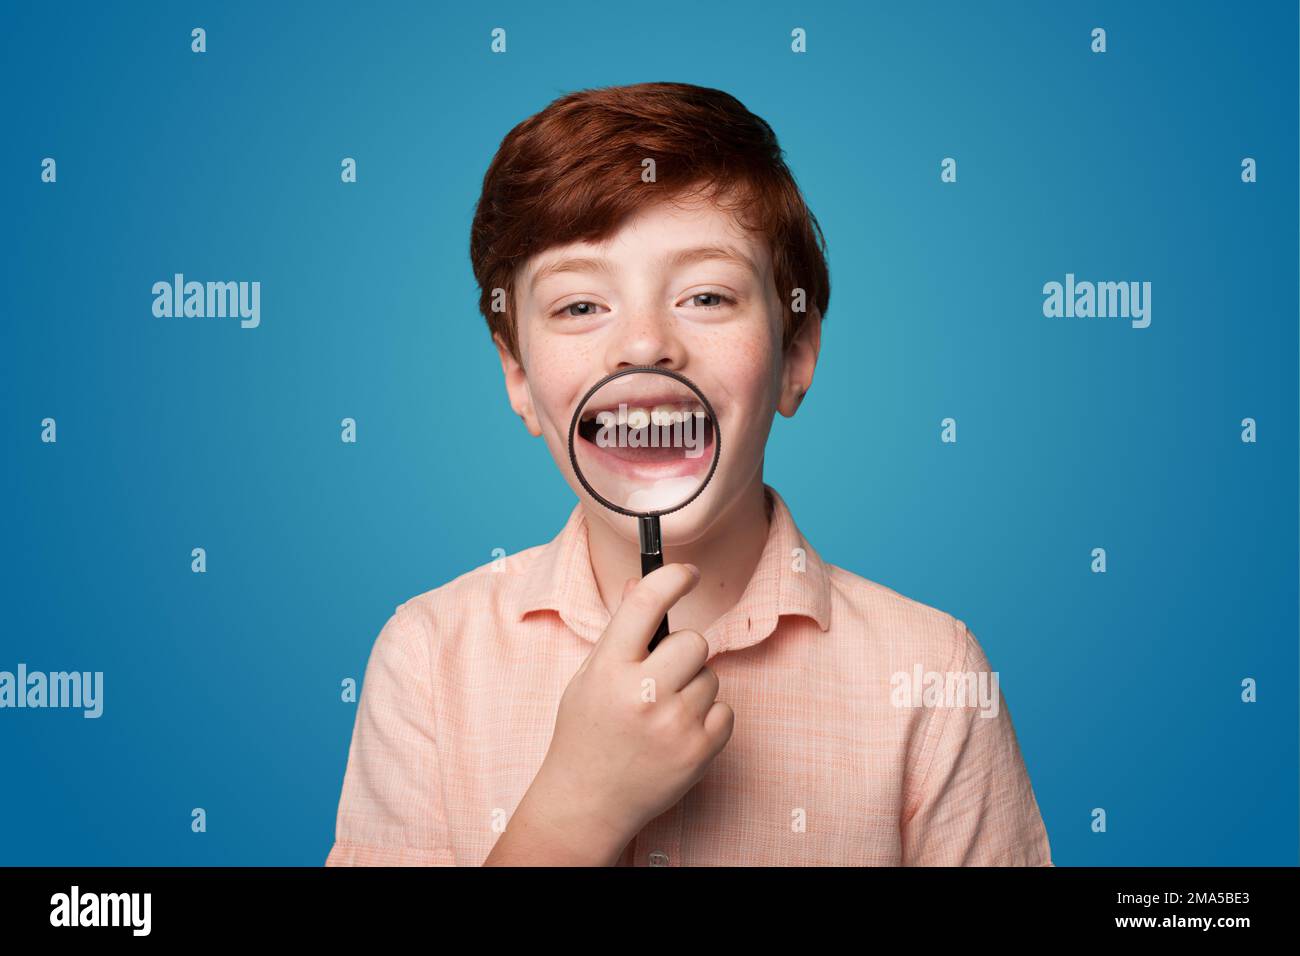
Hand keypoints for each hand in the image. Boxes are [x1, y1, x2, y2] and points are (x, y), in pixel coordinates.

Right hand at [530, 562, 734, 850]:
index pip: (646, 603)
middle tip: (661, 675)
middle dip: (681, 653)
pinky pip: (725, 710)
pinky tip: (678, 733)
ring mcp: (674, 724)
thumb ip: (619, 631)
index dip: (672, 578)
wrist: (588, 803)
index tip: (687, 573)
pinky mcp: (699, 751)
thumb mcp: (589, 677)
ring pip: (710, 676)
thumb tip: (641, 582)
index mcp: (608, 669)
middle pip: (694, 641)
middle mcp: (642, 693)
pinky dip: (707, 718)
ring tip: (663, 713)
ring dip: (693, 687)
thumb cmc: (585, 734)